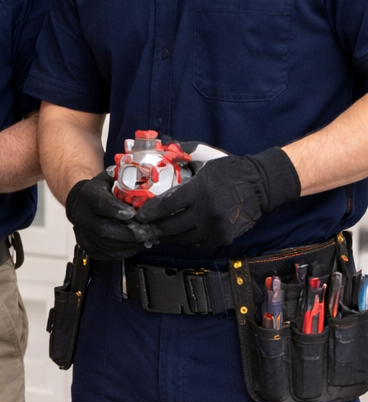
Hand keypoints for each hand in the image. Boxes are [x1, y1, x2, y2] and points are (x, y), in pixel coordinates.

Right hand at [65, 170, 157, 259]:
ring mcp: (83, 233)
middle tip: (148, 231)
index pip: (100, 203)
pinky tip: (137, 244)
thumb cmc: (102, 191)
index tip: (133, 213)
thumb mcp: (112, 179)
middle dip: (129, 232)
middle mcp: (82, 215)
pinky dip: (126, 250)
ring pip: (107, 244)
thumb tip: (151, 185)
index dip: (117, 210)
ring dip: (130, 243)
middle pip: (104, 229)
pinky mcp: (88, 247)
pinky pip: (108, 254)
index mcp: (88, 194)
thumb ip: (128, 182)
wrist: (83, 204)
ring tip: (147, 238)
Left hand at [141, 148, 300, 248]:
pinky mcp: (223, 238)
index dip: (149, 213)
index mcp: (199, 190)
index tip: (139, 216)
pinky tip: (180, 233)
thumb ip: (183, 166)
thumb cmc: (231, 171)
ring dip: (169, 236)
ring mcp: (215, 227)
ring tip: (159, 232)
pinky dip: (187, 239)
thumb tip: (161, 158)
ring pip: (182, 238)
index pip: (165, 205)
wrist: (261, 185)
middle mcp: (206, 211)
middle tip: (144, 227)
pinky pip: (197, 243)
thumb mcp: (205, 163)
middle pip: (171, 226)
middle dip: (154, 228)